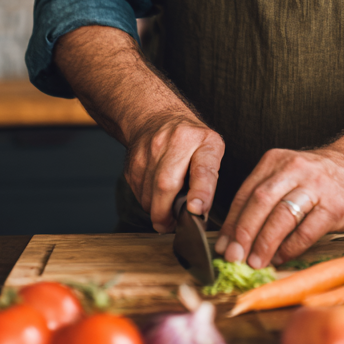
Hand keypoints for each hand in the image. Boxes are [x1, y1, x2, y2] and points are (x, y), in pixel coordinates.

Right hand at [123, 112, 224, 232]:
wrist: (156, 116)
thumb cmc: (189, 139)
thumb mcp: (210, 149)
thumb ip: (209, 178)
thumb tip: (200, 211)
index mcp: (200, 141)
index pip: (202, 169)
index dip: (201, 191)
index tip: (196, 209)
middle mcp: (173, 143)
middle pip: (165, 184)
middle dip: (166, 213)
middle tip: (170, 226)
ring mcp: (148, 151)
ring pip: (148, 194)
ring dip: (156, 209)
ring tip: (166, 208)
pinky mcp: (133, 162)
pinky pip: (137, 192)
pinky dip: (147, 201)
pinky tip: (155, 194)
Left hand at [213, 148, 343, 268]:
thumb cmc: (313, 178)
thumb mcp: (284, 175)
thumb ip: (262, 199)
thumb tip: (234, 238)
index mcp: (274, 161)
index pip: (246, 193)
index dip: (232, 222)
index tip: (223, 246)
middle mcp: (293, 169)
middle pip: (261, 202)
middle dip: (244, 233)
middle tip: (234, 257)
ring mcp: (315, 186)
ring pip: (282, 216)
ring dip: (265, 243)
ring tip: (255, 262)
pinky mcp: (334, 206)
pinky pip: (306, 231)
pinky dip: (290, 248)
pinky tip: (280, 257)